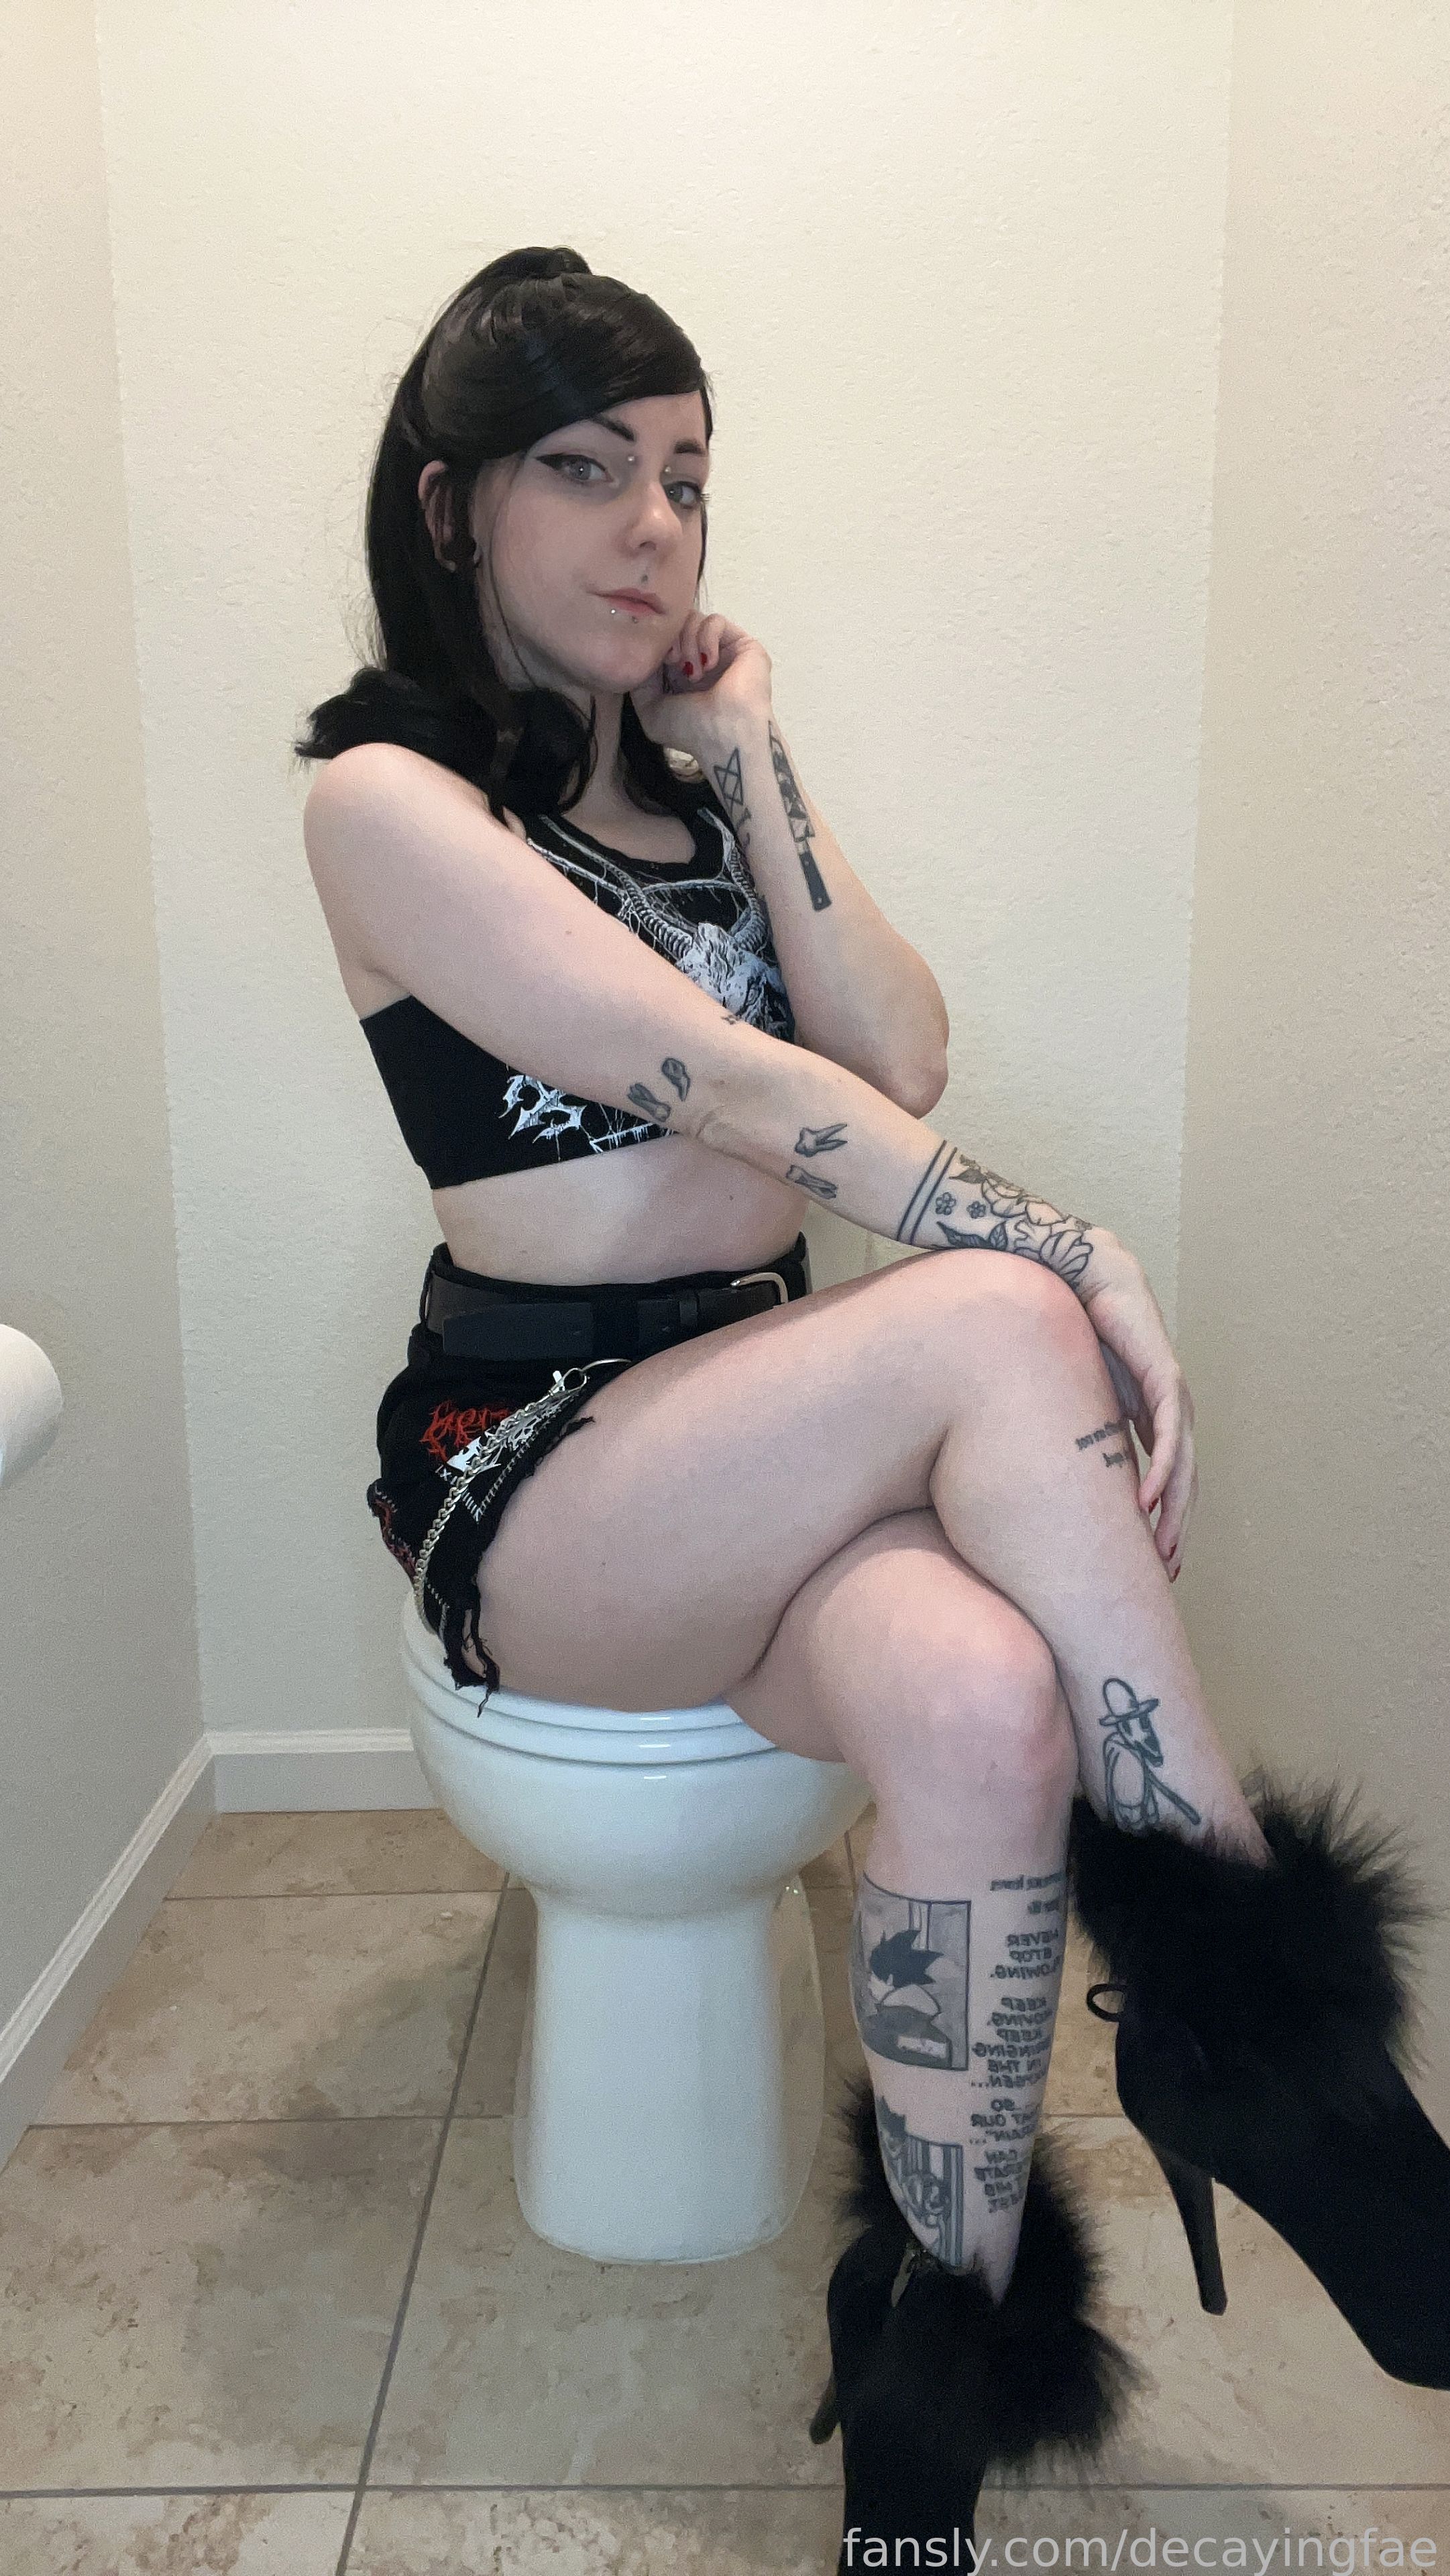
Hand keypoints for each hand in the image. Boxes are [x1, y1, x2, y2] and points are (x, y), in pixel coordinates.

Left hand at [631, 610, 772, 762]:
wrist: (724, 734)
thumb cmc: (690, 730)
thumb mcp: (650, 710)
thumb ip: (641, 680)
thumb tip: (644, 654)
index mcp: (681, 674)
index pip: (662, 640)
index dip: (654, 643)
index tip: (656, 662)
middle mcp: (701, 660)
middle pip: (676, 624)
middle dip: (669, 639)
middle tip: (673, 662)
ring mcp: (722, 652)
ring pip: (694, 619)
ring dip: (688, 642)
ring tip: (693, 672)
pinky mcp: (743, 644)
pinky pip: (716, 620)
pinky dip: (707, 638)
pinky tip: (709, 663)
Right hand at [1079, 1247, 1198, 1580]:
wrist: (1082, 1278)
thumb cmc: (1075, 1332)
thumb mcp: (1077, 1397)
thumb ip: (1081, 1430)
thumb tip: (1058, 1471)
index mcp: (1152, 1416)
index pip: (1167, 1479)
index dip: (1163, 1520)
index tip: (1155, 1560)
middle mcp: (1170, 1410)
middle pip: (1182, 1482)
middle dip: (1175, 1528)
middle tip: (1166, 1572)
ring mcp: (1172, 1396)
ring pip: (1182, 1467)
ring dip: (1173, 1511)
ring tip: (1162, 1551)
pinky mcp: (1164, 1378)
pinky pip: (1168, 1434)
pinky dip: (1161, 1470)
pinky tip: (1147, 1501)